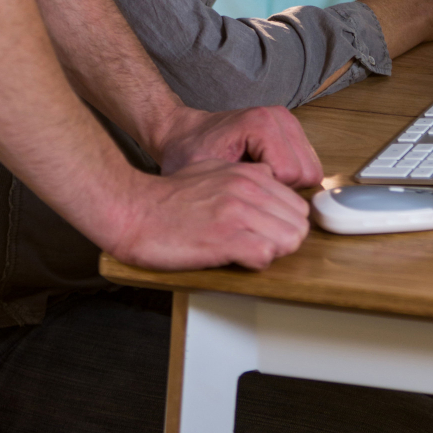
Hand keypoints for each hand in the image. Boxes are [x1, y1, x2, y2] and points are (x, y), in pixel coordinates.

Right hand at [114, 158, 310, 271]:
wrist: (134, 210)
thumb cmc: (168, 196)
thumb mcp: (213, 170)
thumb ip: (244, 175)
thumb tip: (267, 179)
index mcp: (247, 175)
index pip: (296, 205)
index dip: (285, 225)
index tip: (270, 233)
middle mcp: (247, 190)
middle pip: (298, 225)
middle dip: (284, 240)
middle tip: (260, 246)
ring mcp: (236, 212)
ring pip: (288, 240)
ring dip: (272, 252)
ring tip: (247, 253)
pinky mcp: (224, 238)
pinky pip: (264, 255)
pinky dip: (256, 262)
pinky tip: (237, 258)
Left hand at [157, 104, 322, 187]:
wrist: (185, 134)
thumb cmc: (190, 155)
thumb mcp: (207, 178)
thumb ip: (237, 195)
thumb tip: (263, 229)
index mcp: (260, 123)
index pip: (291, 176)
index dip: (268, 194)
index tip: (241, 191)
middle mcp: (279, 117)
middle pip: (307, 174)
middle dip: (282, 190)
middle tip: (251, 189)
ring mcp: (288, 121)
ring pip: (311, 172)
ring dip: (287, 185)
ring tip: (255, 183)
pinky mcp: (292, 130)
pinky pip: (307, 167)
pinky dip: (289, 179)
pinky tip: (263, 176)